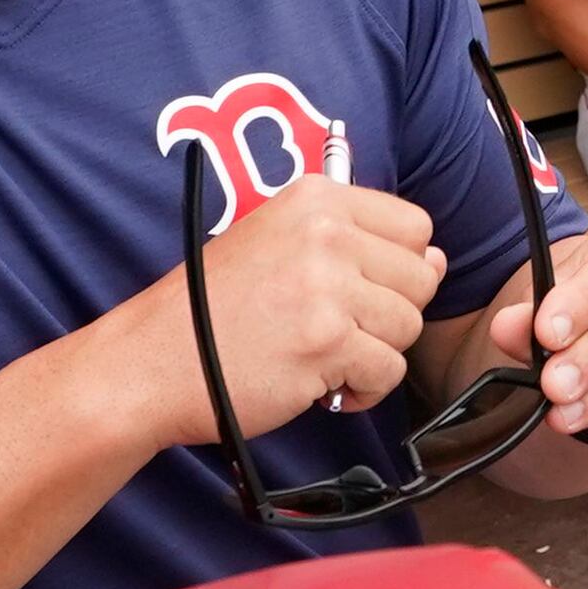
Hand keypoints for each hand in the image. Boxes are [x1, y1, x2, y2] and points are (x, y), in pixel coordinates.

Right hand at [113, 175, 445, 449]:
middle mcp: (325, 233)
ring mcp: (326, 287)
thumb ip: (358, 242)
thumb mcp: (278, 241)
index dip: (397, 268)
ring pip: (408, 327)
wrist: (150, 362)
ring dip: (374, 353)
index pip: (415, 227)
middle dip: (388, 314)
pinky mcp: (325, 343)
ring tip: (325, 357)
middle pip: (420, 279)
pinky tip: (323, 385)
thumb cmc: (212, 309)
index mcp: (316, 198)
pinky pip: (388, 371)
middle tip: (337, 329)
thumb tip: (436, 259)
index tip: (360, 289)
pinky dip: (362, 390)